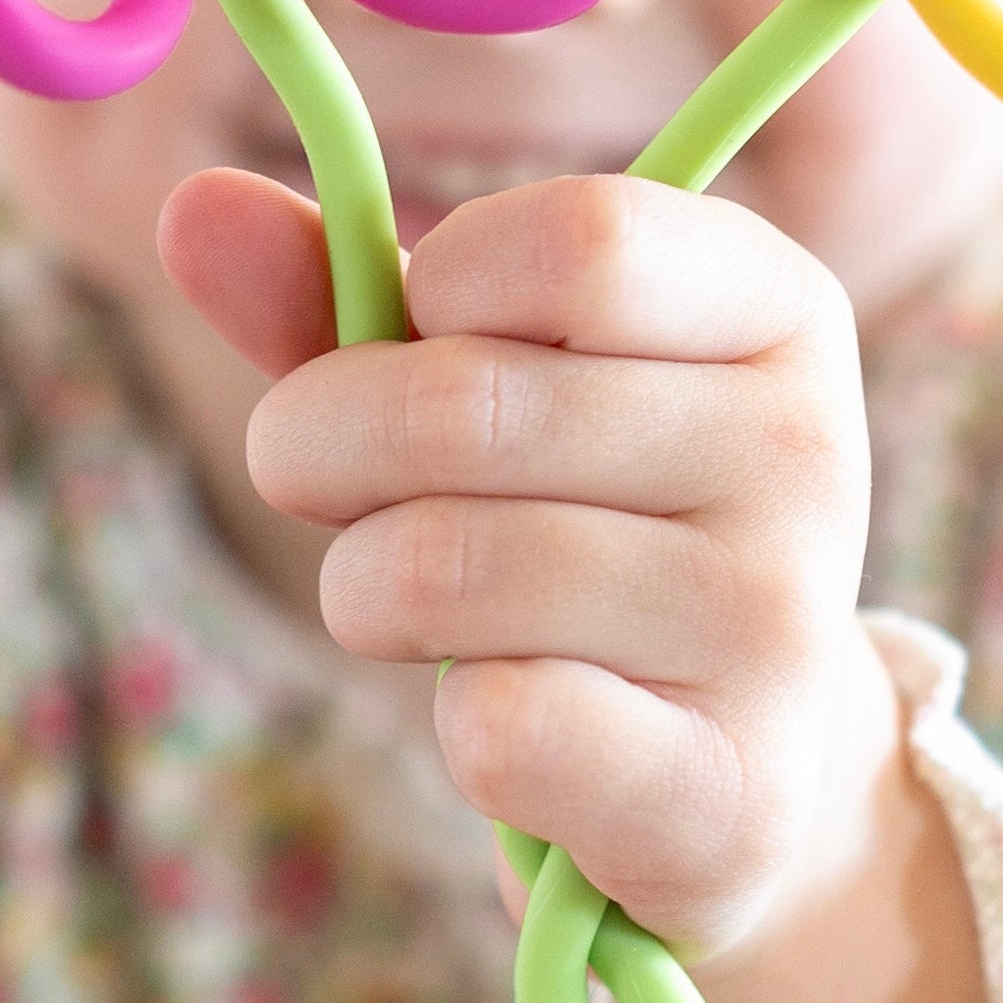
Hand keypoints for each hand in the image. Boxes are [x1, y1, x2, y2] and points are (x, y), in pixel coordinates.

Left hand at [159, 167, 900, 966]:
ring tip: (418, 611)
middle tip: (333, 491)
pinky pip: (497, 727)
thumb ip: (339, 292)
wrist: (733, 778)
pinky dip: (453, 730)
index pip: (581, 242)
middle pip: (468, 403)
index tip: (428, 340)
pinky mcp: (732, 795)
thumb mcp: (481, 383)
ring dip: (365, 595)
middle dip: (322, 447)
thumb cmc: (578, 531)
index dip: (438, 293)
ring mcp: (780, 628)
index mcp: (776, 308)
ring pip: (445, 568)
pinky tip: (512, 725)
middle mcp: (809, 452)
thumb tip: (193, 207)